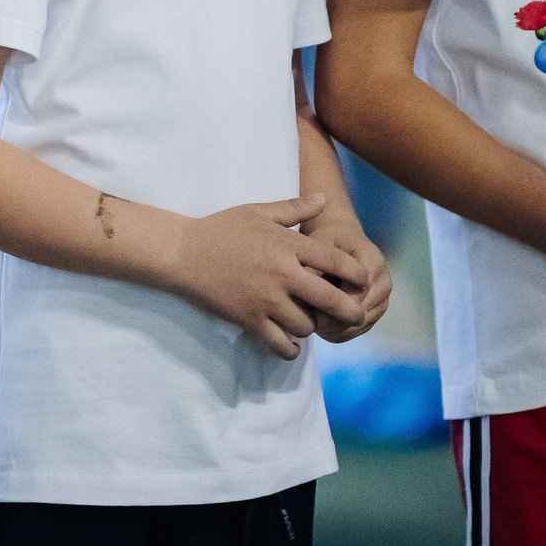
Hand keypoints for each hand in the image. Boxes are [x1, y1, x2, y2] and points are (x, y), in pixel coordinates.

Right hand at [169, 193, 370, 359]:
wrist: (182, 253)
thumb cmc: (220, 229)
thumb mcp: (257, 212)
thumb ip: (294, 208)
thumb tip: (324, 198)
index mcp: (287, 245)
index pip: (337, 262)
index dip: (357, 275)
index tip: (362, 282)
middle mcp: (282, 274)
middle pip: (332, 300)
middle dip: (351, 312)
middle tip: (356, 316)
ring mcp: (266, 299)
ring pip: (307, 325)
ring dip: (312, 326)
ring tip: (310, 321)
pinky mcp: (249, 319)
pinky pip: (281, 344)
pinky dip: (290, 347)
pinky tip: (290, 340)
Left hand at [307, 221, 392, 342]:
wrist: (341, 238)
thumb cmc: (326, 239)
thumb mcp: (319, 244)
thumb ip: (316, 267)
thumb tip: (307, 295)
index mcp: (373, 262)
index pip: (358, 294)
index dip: (333, 304)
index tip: (308, 306)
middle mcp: (384, 282)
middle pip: (361, 313)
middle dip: (332, 319)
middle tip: (305, 321)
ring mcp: (383, 299)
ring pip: (359, 325)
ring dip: (335, 328)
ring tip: (310, 323)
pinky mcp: (376, 311)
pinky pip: (358, 330)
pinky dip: (339, 332)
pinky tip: (319, 328)